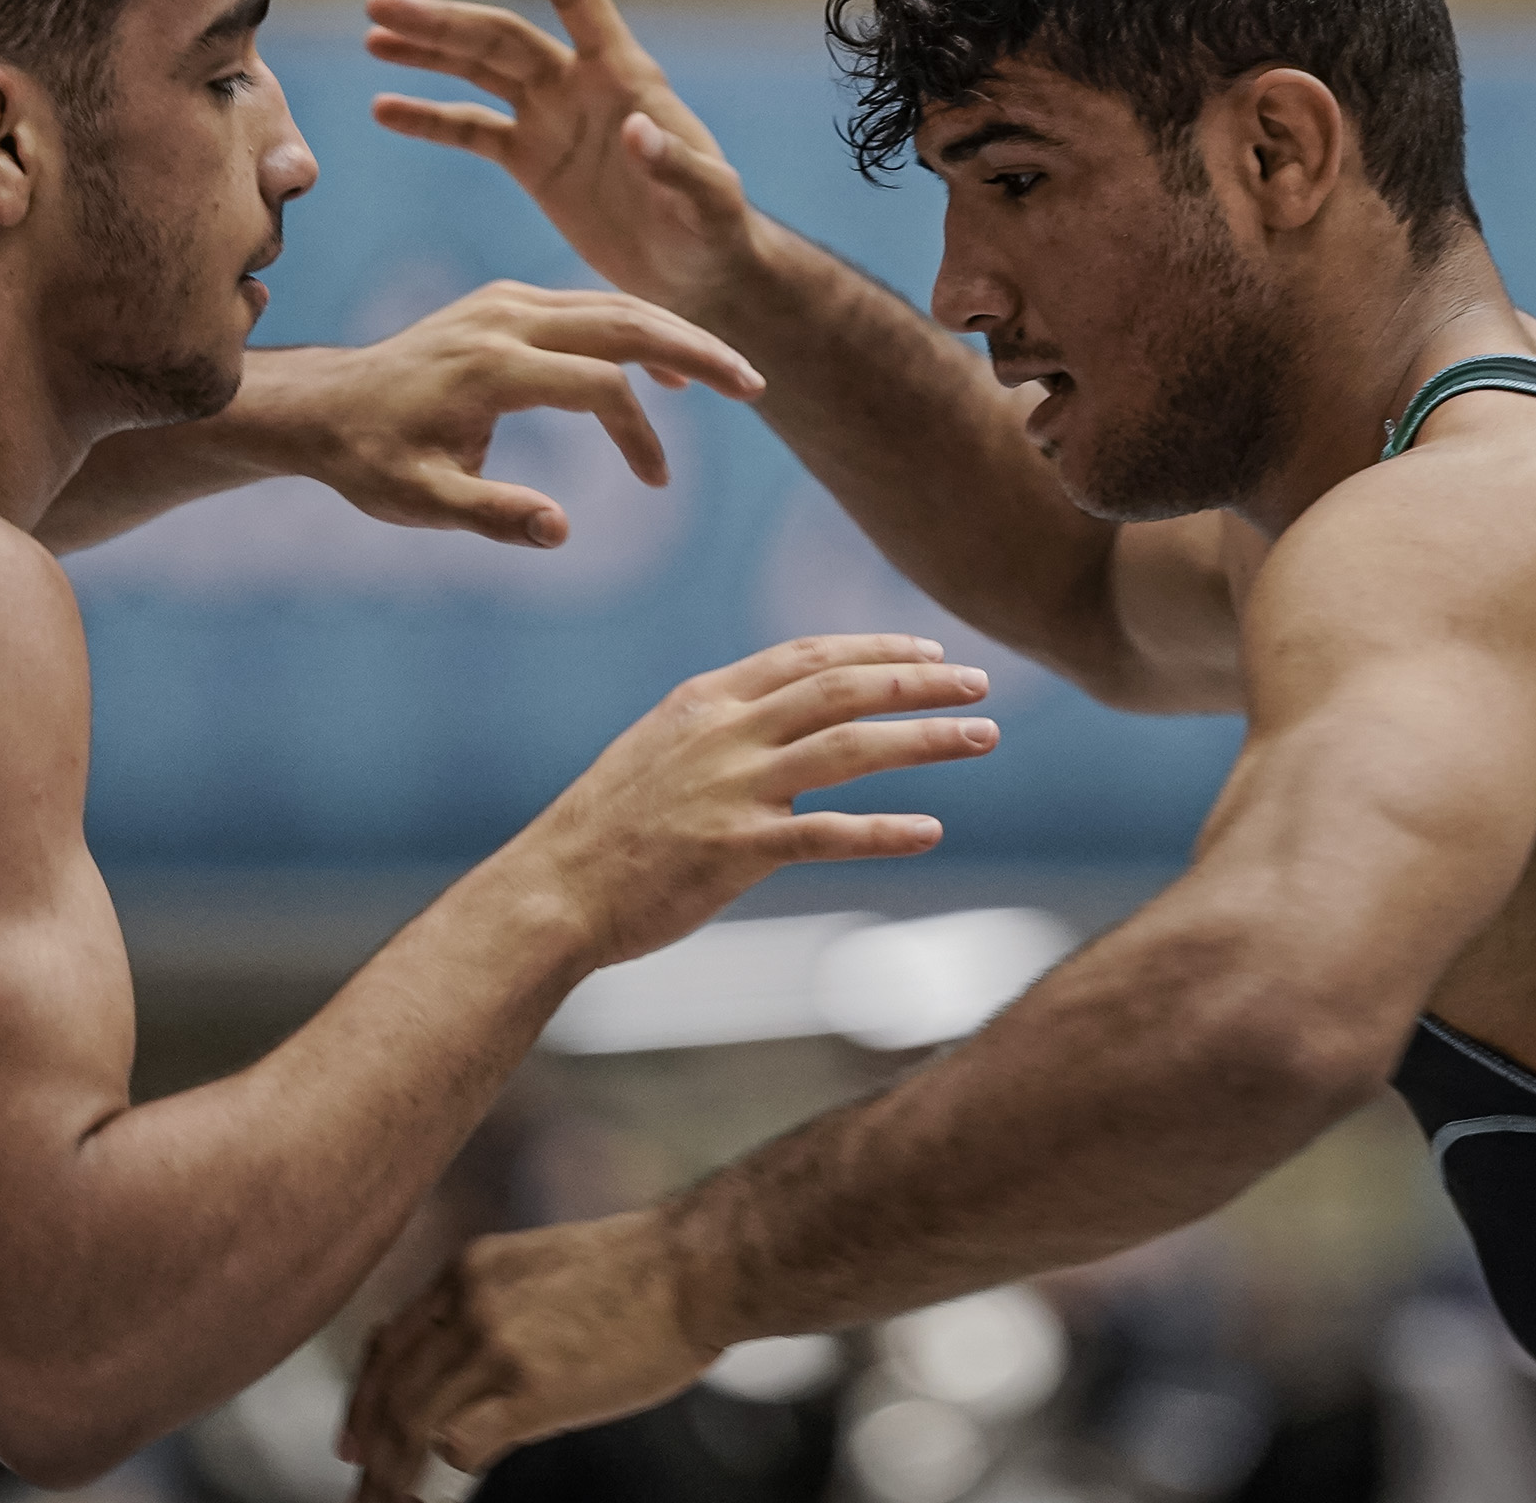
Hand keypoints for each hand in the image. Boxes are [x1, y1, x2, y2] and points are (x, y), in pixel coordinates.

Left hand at [271, 279, 761, 548]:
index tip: (654, 485)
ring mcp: (505, 302)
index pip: (599, 387)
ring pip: (611, 305)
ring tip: (729, 376)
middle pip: (623, 320)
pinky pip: (586, 307)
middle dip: (695, 352)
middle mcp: (504, 319)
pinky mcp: (506, 302)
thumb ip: (492, 515)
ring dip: (674, 337)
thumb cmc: (371, 460)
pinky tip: (663, 368)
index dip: (639, 436)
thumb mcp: (420, 501)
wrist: (322, 406)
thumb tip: (561, 530)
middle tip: (755, 385)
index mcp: (492, 366)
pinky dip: (634, 331)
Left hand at [343, 1213, 710, 1500]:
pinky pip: (458, 1445)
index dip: (365, 1398)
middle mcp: (469, 1302)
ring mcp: (495, 1345)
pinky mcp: (529, 1390)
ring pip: (413, 1424)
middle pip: (391, 1390)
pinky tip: (456, 1485)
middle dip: (370, 1449)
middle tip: (362, 1489)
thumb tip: (471, 1363)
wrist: (697, 1266)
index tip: (355, 1438)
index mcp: (470, 1269)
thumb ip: (494, 1302)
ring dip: (395, 1477)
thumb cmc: (642, 1270)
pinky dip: (448, 1471)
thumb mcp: (540, 1263)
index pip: (390, 1342)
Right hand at [366, 0, 761, 317]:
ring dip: (427, 52)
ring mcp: (552, 120)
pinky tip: (383, 109)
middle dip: (443, 20)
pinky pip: (471, 130)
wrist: (698, 276)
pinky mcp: (533, 162)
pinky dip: (429, 119)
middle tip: (378, 3)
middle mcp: (581, 86)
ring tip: (372, 35)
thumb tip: (636, 131)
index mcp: (623, 77)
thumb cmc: (715, 232)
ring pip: (479, 71)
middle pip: (502, 36)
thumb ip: (675, 166)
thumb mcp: (706, 202)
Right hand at [502, 634, 997, 969]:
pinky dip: (885, 831)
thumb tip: (786, 726)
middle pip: (841, 688)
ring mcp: (730, 789)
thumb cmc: (605, 830)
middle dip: (919, 679)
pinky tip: (932, 830)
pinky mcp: (734, 850)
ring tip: (982, 735)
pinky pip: (827, 834)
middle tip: (978, 680)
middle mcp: (723, 733)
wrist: (552, 889)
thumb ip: (721, 731)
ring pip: (849, 747)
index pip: (806, 655)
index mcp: (704, 701)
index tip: (929, 647)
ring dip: (925, 738)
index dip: (874, 647)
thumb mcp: (659, 752)